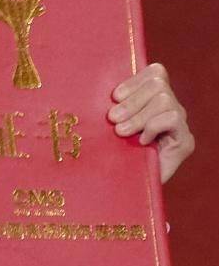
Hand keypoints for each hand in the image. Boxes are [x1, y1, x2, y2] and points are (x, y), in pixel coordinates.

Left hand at [107, 62, 193, 184]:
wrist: (123, 194)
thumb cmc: (107, 160)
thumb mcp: (102, 132)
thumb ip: (105, 111)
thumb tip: (80, 91)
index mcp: (150, 100)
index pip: (155, 72)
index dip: (134, 80)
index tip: (113, 97)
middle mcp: (168, 108)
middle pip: (158, 82)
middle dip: (132, 101)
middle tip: (113, 120)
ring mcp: (178, 124)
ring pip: (164, 98)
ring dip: (138, 116)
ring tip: (123, 133)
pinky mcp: (184, 141)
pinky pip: (172, 117)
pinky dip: (153, 127)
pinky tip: (142, 142)